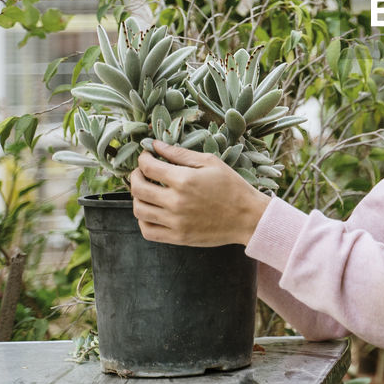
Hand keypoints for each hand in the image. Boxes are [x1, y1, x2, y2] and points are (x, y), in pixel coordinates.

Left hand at [130, 140, 269, 246]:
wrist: (248, 217)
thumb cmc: (232, 186)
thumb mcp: (210, 162)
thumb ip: (180, 153)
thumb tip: (156, 145)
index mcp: (184, 180)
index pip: (147, 167)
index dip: (143, 158)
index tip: (147, 156)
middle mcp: (176, 202)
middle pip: (137, 189)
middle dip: (135, 176)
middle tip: (142, 172)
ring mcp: (175, 222)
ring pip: (139, 210)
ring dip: (137, 198)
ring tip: (147, 191)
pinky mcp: (178, 237)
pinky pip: (147, 231)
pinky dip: (143, 220)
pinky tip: (152, 211)